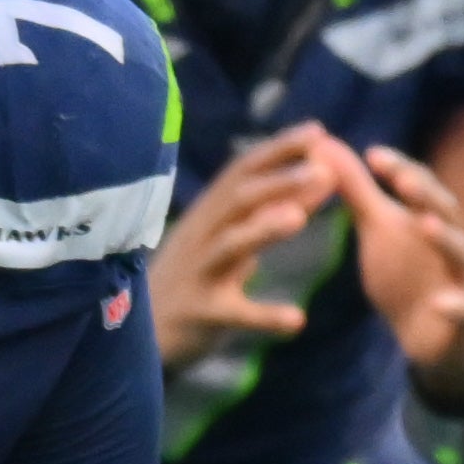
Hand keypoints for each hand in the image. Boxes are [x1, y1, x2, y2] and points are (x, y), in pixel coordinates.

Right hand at [145, 131, 338, 366]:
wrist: (140, 333)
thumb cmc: (192, 280)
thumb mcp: (228, 243)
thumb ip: (266, 217)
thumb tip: (311, 182)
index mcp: (209, 215)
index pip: (243, 172)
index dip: (277, 149)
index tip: (317, 130)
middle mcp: (201, 236)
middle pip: (238, 200)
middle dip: (280, 181)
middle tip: (323, 169)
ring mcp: (197, 273)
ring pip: (230, 245)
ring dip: (264, 229)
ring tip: (299, 219)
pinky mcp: (199, 313)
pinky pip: (234, 313)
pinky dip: (265, 316)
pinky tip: (297, 321)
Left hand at [318, 130, 463, 395]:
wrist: (434, 335)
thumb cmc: (406, 273)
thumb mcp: (379, 230)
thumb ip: (357, 191)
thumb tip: (326, 145)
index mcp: (429, 217)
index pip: (419, 184)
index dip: (399, 168)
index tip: (372, 155)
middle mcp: (451, 241)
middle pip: (445, 210)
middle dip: (425, 194)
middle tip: (402, 180)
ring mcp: (462, 278)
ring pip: (461, 252)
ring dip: (445, 238)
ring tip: (426, 226)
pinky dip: (455, 305)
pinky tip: (439, 304)